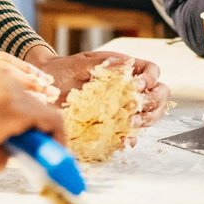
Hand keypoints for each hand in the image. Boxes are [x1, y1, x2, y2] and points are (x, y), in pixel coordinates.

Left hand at [26, 47, 170, 131]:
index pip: (152, 71)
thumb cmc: (62, 69)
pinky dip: (131, 137)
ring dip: (147, 120)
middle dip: (153, 102)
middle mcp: (128, 87)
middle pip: (159, 94)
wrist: (44, 87)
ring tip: (131, 124)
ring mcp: (123, 105)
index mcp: (124, 68)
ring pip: (150, 114)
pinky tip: (124, 140)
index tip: (138, 86)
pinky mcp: (114, 123)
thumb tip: (125, 64)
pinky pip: (130, 132)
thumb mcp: (79, 63)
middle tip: (137, 109)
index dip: (151, 78)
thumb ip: (101, 64)